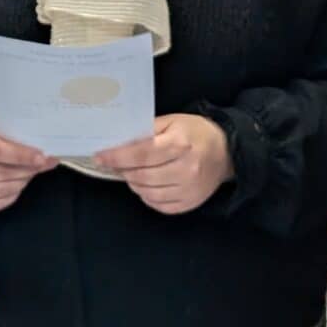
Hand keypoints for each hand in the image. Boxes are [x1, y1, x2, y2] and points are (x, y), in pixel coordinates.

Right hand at [0, 114, 55, 213]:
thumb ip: (13, 133)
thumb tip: (43, 148)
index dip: (21, 155)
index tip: (42, 157)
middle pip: (0, 173)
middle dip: (26, 170)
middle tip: (44, 163)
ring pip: (1, 190)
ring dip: (22, 181)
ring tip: (31, 171)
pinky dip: (13, 194)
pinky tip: (19, 182)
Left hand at [94, 115, 232, 216]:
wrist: (226, 151)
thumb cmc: (195, 132)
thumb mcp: (172, 121)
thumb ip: (146, 130)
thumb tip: (119, 141)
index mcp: (180, 144)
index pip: (140, 154)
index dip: (117, 157)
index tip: (100, 156)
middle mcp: (186, 168)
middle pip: (142, 176)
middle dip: (123, 170)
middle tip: (116, 164)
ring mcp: (189, 189)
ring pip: (148, 193)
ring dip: (134, 183)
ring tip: (133, 173)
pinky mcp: (190, 203)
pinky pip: (160, 205)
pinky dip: (148, 196)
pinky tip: (148, 185)